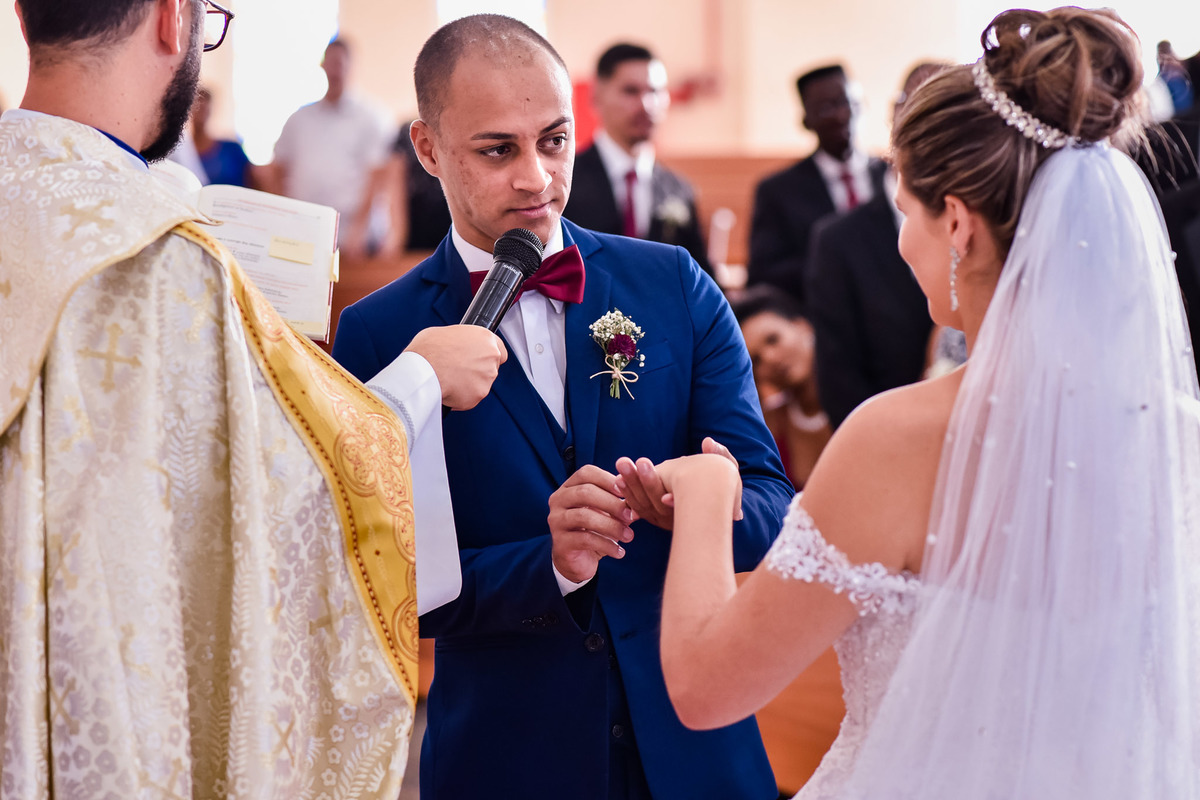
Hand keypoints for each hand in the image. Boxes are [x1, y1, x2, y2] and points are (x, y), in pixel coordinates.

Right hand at [405, 325, 506, 409]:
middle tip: (458, 370)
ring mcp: (487, 378)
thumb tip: (455, 346)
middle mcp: (491, 357)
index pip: (500, 350)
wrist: (422, 369)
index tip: (480, 360)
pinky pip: (471, 398)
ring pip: (481, 384)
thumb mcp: (445, 333)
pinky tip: (447, 389)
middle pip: (490, 368)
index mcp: (485, 338)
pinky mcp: (479, 395)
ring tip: (449, 379)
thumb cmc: (429, 350)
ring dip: (469, 384)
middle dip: (477, 371)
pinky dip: (461, 397)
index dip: (488, 356)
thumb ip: (460, 341)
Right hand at [548, 466, 634, 583]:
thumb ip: (618, 501)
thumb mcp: (606, 512)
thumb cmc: (594, 529)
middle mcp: (558, 500)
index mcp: (569, 487)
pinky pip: (585, 540)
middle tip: (631, 516)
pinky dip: (607, 545)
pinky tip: (620, 552)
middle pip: (585, 492)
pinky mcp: (560, 542)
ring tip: (629, 536)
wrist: (578, 559)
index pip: (586, 473)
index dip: (607, 479)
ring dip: (611, 526)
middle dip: (612, 503)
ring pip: (584, 517)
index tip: (626, 491)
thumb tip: (638, 495)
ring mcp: (556, 521)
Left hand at [617, 437, 742, 528]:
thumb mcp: (726, 468)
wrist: (714, 502)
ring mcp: (664, 519)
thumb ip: (719, 454)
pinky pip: (638, 508)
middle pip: (652, 499)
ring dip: (630, 485)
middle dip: (638, 480)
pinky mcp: (655, 516)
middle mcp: (677, 515)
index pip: (672, 496)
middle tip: (623, 462)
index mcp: (692, 501)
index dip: (654, 481)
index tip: (641, 463)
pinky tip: (617, 480)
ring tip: (620, 466)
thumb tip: (707, 441)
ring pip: (643, 504)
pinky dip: (628, 495)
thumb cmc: (723, 483)